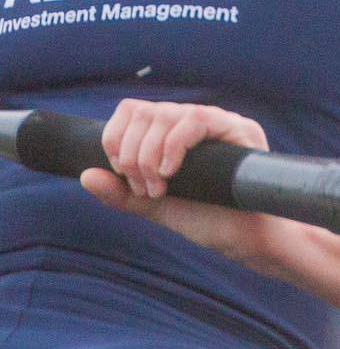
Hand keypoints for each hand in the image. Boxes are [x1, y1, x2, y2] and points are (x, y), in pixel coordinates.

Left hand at [79, 99, 298, 266]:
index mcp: (174, 133)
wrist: (245, 238)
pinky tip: (173, 173)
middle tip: (144, 188)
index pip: (132, 110)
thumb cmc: (207, 219)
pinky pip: (195, 118)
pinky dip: (174, 146)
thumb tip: (85, 175)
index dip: (115, 137)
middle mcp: (195, 121)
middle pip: (144, 111)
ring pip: (165, 113)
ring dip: (149, 154)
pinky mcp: (238, 129)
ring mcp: (218, 122)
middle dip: (132, 153)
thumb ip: (122, 192)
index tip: (122, 173)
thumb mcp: (155, 206)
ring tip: (160, 186)